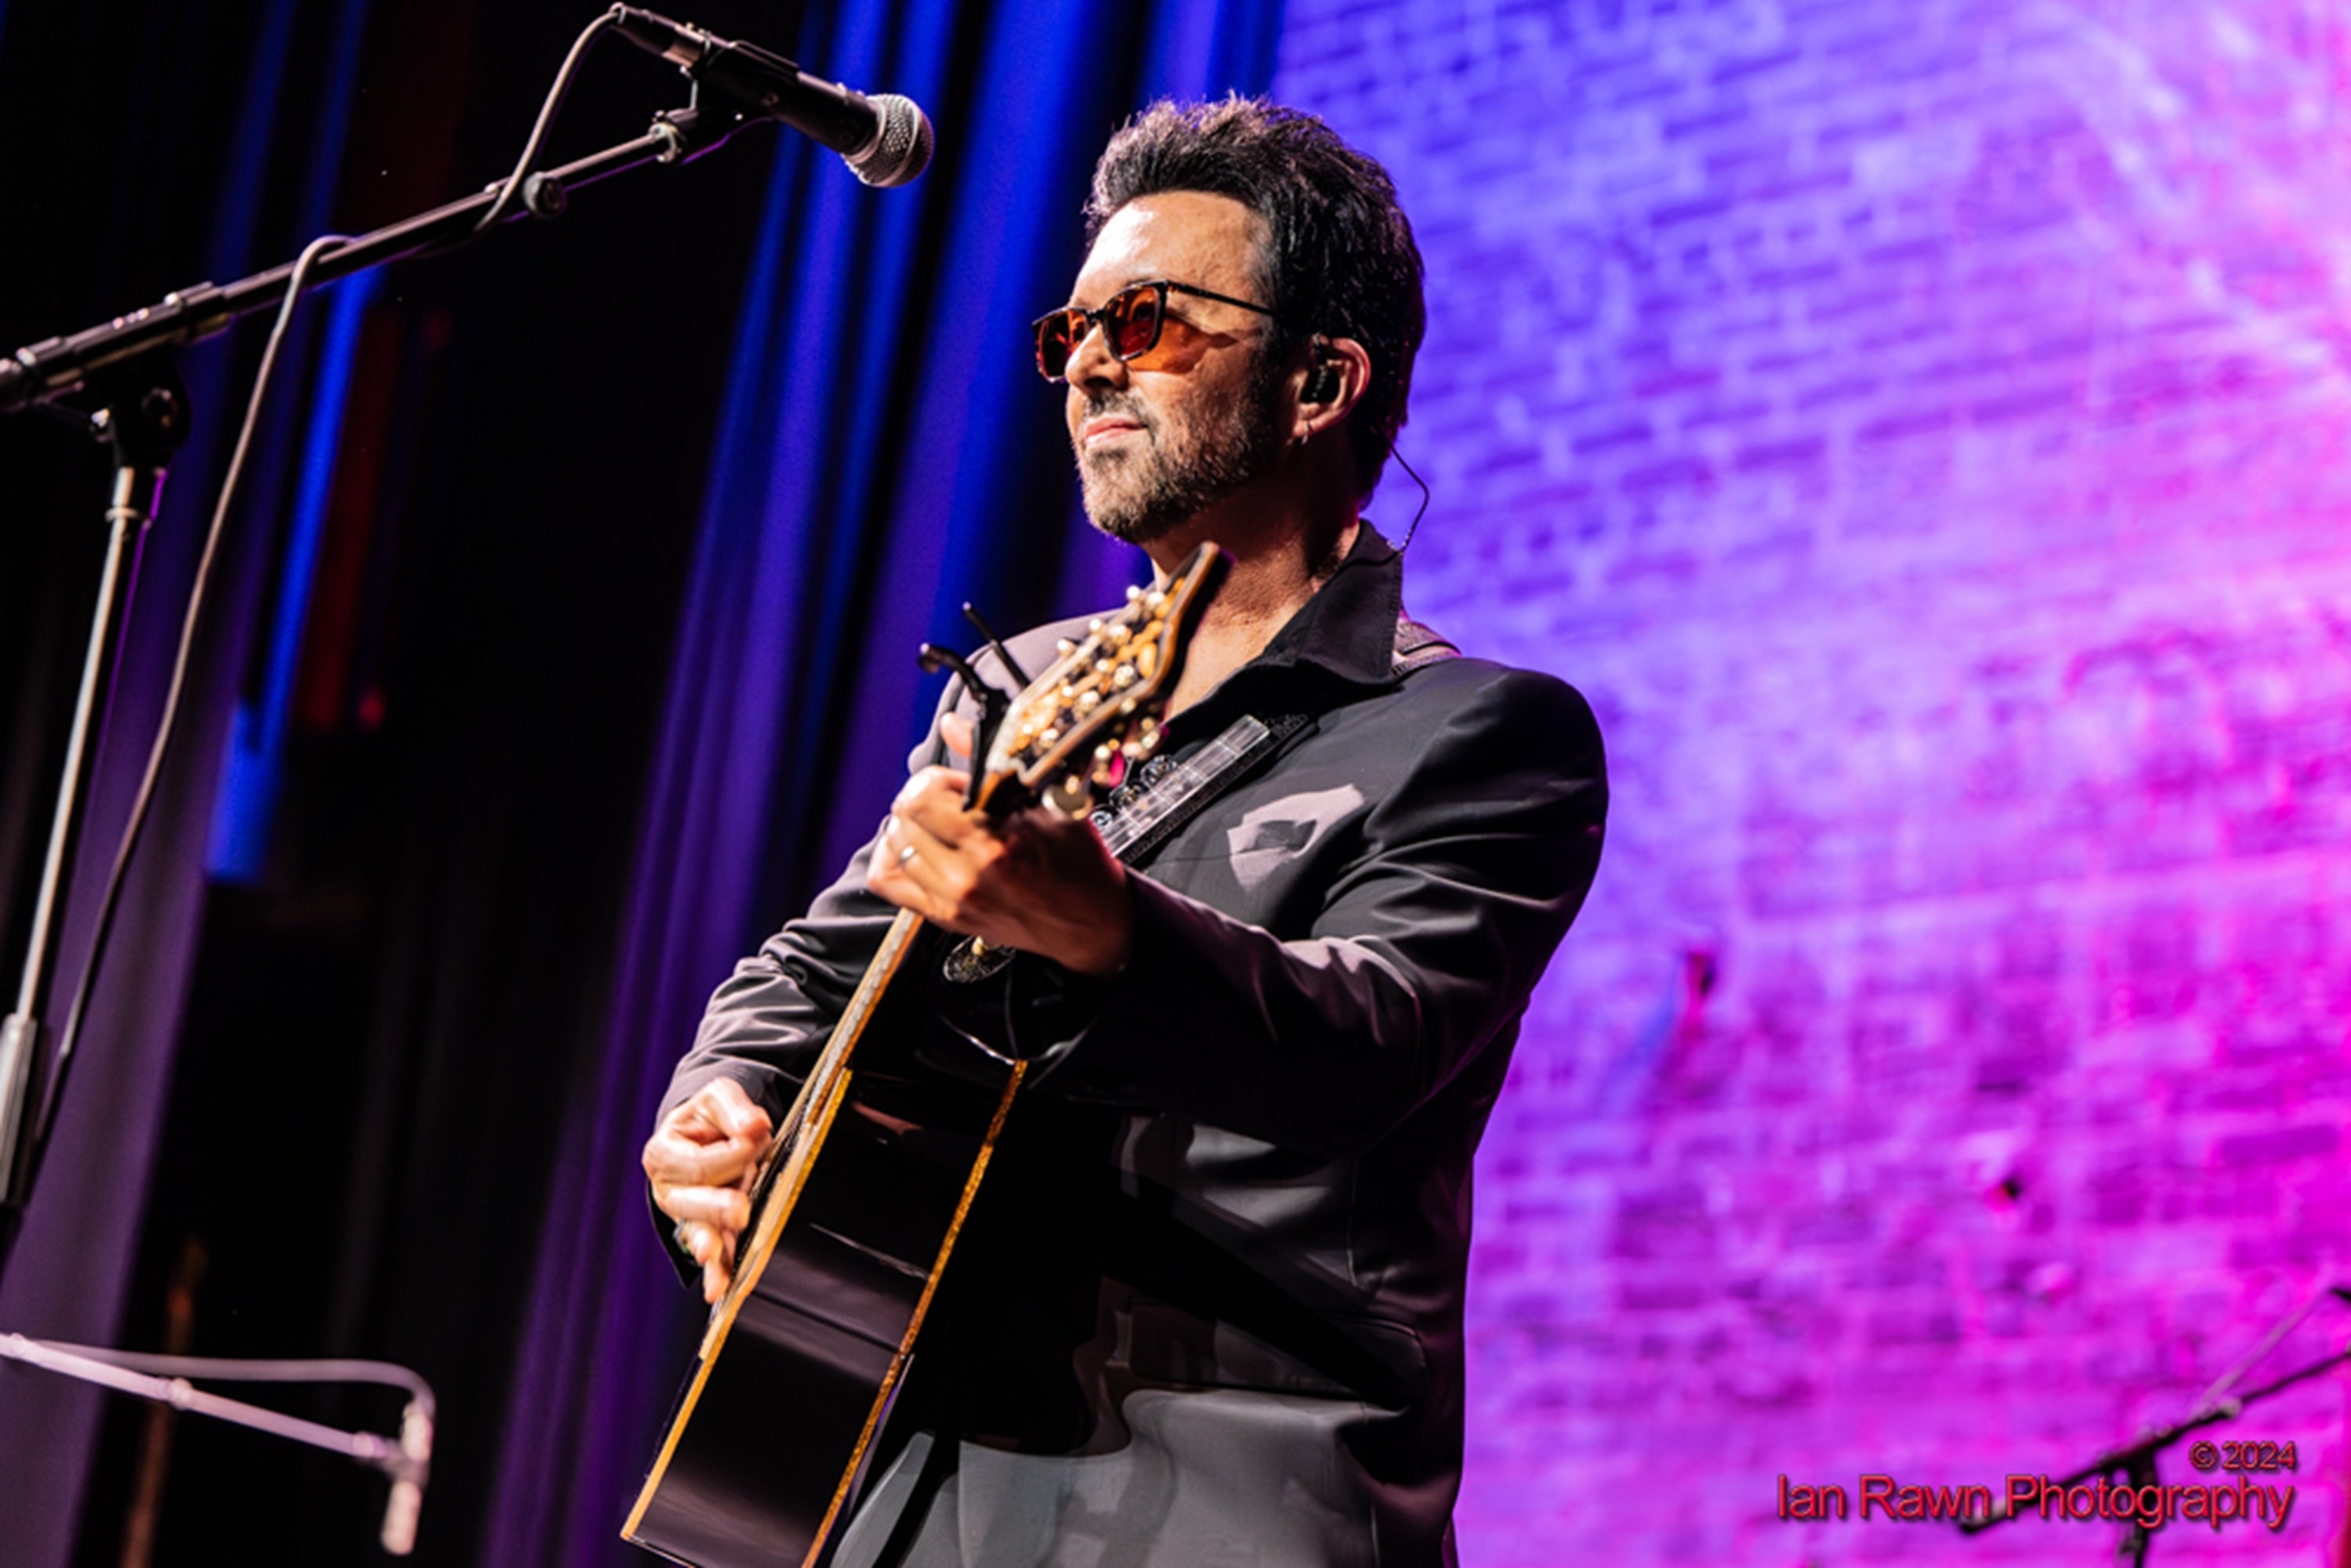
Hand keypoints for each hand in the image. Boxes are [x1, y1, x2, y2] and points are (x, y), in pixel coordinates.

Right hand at [642, 1077, 772, 1303]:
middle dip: (715, 1206)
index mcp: (664, 1154)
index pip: (699, 1162)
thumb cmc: (708, 1118)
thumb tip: (754, 1125)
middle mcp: (668, 1190)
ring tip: (712, 1256)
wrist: (704, 1134)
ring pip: (697, 1232)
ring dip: (708, 1245)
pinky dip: (718, 1270)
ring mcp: (686, 1216)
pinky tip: (720, 1288)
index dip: (731, 1154)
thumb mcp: (718, 1098)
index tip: (755, 1138)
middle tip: (739, 1210)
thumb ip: (735, 1109)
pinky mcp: (707, 1231)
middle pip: (690, 1202)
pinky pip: (713, 1253)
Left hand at [866, 713, 1133, 976]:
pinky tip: (915, 848)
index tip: (956, 781)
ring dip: (909, 825)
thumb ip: (992, 761)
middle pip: (904, 817)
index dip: (937, 777)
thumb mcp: (1050, 802)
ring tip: (935, 822)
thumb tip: (954, 725)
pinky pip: (889, 882)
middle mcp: (969, 873)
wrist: (1092, 921)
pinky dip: (892, 858)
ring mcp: (954, 898)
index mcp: (995, 841)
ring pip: (894, 845)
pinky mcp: (947, 916)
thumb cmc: (1078, 863)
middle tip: (944, 798)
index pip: (925, 795)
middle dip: (919, 796)